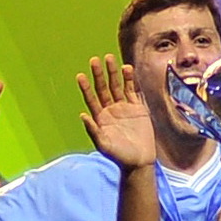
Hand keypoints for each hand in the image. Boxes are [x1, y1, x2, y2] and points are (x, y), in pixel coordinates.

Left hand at [78, 55, 155, 169]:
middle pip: (103, 88)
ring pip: (117, 86)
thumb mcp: (104, 145)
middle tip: (95, 60)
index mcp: (100, 117)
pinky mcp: (138, 109)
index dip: (86, 87)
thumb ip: (93, 130)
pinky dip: (130, 80)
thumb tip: (82, 115)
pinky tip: (127, 69)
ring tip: (110, 58)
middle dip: (99, 74)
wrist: (139, 161)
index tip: (81, 75)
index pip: (91, 98)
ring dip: (114, 73)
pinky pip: (133, 91)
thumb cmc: (119, 156)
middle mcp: (110, 109)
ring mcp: (125, 108)